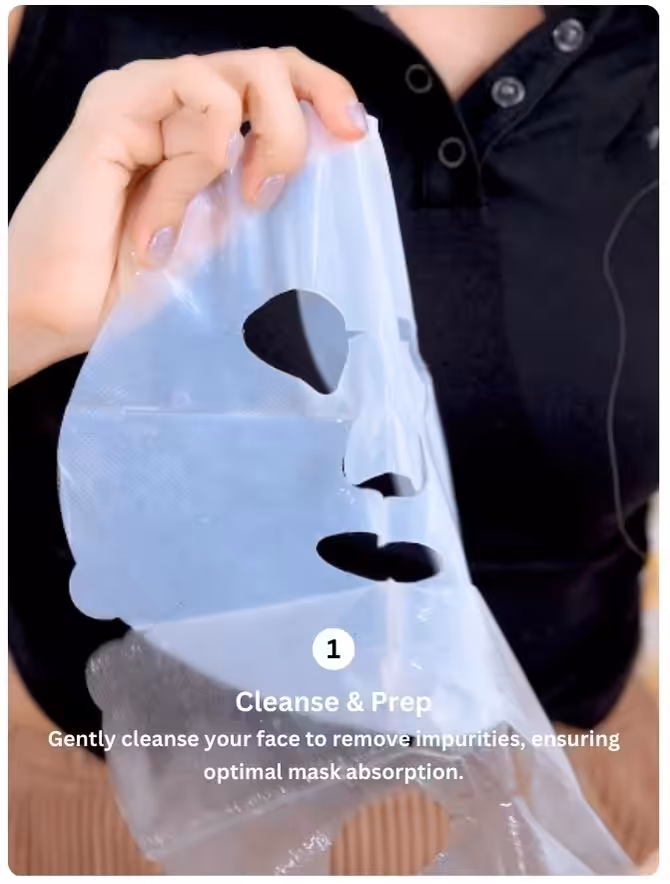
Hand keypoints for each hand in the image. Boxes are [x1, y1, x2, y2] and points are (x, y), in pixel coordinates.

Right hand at [9, 48, 365, 384]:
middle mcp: (174, 104)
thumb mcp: (215, 238)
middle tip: (285, 182)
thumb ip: (250, 196)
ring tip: (236, 204)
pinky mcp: (114, 106)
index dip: (324, 93)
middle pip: (270, 64)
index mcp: (198, 130)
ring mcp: (144, 98)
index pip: (274, 84)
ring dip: (260, 141)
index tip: (355, 134)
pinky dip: (204, 156)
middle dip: (306, 113)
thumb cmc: (125, 285)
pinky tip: (174, 210)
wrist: (54, 312)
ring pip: (243, 72)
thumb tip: (315, 173)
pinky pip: (196, 96)